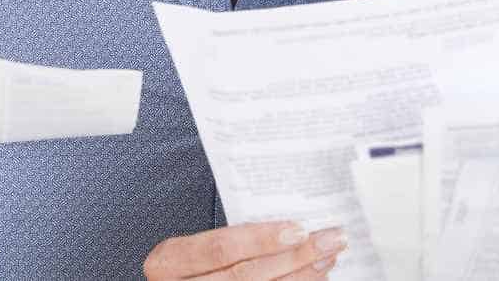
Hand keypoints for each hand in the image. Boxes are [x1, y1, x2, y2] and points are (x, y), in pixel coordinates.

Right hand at [142, 221, 346, 279]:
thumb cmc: (183, 268)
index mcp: (169, 261)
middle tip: (329, 239)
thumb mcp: (190, 248)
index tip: (298, 229)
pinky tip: (312, 278)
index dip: (260, 239)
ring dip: (301, 276)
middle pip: (246, 275)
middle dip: (294, 257)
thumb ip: (226, 238)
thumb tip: (286, 223)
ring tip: (327, 257)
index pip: (220, 248)